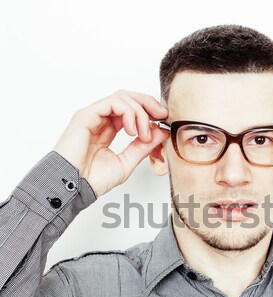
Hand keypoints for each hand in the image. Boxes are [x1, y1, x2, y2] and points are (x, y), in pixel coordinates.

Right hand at [53, 90, 168, 196]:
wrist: (75, 188)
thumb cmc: (93, 179)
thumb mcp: (127, 162)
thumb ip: (143, 146)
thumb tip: (161, 132)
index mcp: (108, 129)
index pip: (131, 110)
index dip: (149, 111)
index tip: (163, 120)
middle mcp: (100, 119)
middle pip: (128, 98)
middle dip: (148, 103)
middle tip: (161, 115)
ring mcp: (93, 116)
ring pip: (122, 97)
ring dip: (140, 112)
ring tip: (143, 133)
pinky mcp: (86, 115)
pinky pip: (112, 103)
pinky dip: (128, 112)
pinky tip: (132, 130)